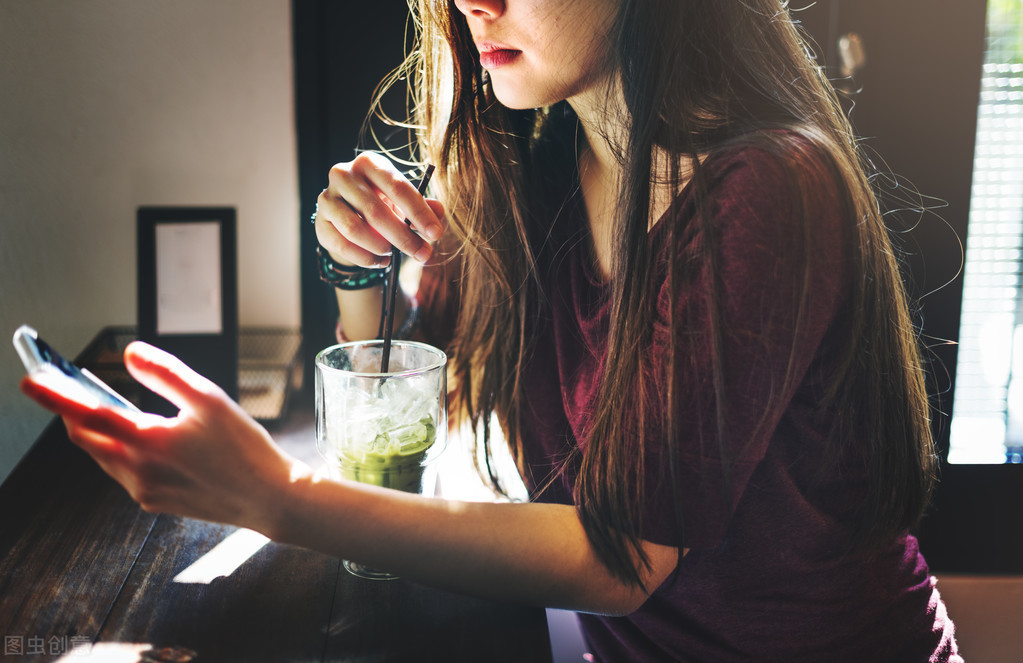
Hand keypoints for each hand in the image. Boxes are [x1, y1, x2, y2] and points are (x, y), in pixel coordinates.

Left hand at [20, 341, 307, 536]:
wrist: (267, 499)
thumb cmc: (244, 449)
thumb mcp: (210, 398)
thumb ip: (166, 373)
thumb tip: (131, 354)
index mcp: (148, 441)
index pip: (87, 414)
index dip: (54, 396)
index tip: (30, 381)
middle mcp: (137, 470)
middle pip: (85, 438)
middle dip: (72, 413)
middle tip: (65, 390)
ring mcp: (143, 490)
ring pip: (103, 456)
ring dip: (96, 433)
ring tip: (102, 409)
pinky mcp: (154, 502)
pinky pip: (122, 473)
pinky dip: (118, 451)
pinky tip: (139, 439)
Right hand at [314, 153, 445, 267]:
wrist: (349, 215)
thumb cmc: (383, 203)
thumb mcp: (404, 201)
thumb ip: (423, 206)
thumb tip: (439, 212)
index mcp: (369, 163)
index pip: (398, 187)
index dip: (419, 213)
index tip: (436, 234)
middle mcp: (344, 175)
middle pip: (376, 211)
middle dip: (404, 237)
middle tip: (422, 254)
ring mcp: (327, 198)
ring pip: (355, 230)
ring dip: (381, 247)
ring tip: (393, 253)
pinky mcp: (320, 222)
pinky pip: (343, 246)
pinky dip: (366, 258)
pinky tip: (380, 261)